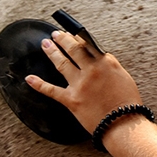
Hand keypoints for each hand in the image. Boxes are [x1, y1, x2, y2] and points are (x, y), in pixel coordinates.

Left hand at [25, 31, 141, 133]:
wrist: (123, 123)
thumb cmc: (127, 101)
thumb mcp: (123, 77)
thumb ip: (109, 67)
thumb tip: (99, 60)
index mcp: (107, 63)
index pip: (89, 45)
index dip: (79, 37)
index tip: (73, 33)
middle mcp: (92, 70)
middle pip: (74, 50)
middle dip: (63, 39)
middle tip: (56, 34)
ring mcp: (80, 84)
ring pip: (62, 63)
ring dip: (52, 52)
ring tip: (45, 44)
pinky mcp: (71, 100)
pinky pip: (51, 90)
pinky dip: (38, 84)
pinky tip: (30, 78)